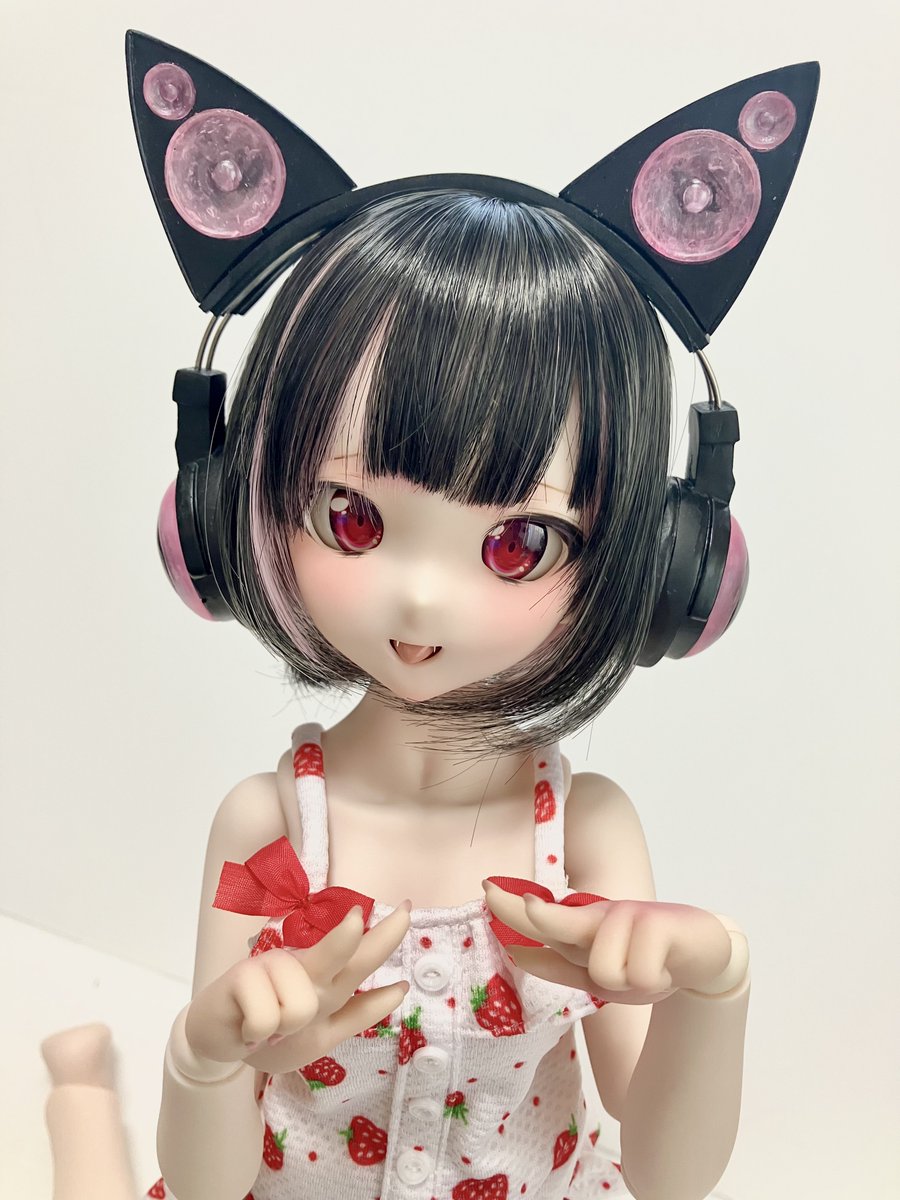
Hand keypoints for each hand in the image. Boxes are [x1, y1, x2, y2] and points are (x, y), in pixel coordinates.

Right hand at [185, 903, 409, 1072]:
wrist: (218, 1043)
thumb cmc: (274, 1032)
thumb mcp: (324, 1033)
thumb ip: (359, 1014)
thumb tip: (401, 989)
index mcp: (326, 980)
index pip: (363, 959)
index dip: (386, 937)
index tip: (408, 907)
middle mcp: (304, 968)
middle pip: (336, 953)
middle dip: (347, 939)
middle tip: (356, 919)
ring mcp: (272, 968)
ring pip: (300, 1006)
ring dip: (282, 1029)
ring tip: (266, 1026)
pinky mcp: (242, 977)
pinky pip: (268, 1018)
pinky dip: (256, 1033)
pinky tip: (246, 1027)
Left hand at [483, 882, 731, 1004]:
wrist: (703, 959)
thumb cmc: (644, 963)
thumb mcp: (597, 975)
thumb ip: (558, 965)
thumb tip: (516, 955)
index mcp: (584, 928)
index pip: (541, 920)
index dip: (512, 908)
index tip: (487, 888)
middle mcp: (602, 918)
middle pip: (561, 921)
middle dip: (541, 917)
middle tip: (528, 905)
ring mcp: (631, 916)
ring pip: (603, 968)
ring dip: (625, 982)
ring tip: (645, 973)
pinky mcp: (659, 922)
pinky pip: (636, 971)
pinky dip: (649, 980)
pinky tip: (662, 969)